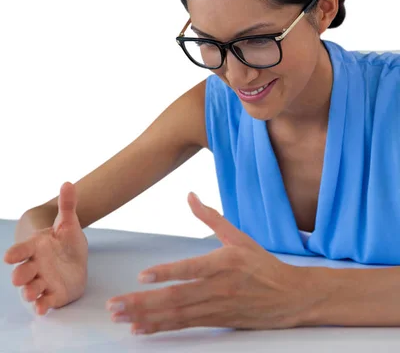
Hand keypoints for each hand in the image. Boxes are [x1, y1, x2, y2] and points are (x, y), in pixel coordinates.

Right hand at [4, 182, 87, 315]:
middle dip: (19, 275)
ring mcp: (43, 281)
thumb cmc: (65, 239)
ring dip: (30, 292)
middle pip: (22, 272)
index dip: (16, 253)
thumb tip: (68, 183)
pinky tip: (43, 308)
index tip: (9, 256)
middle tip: (19, 277)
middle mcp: (36, 266)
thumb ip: (67, 205)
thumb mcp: (68, 222)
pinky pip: (45, 302)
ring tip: (32, 294)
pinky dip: (43, 306)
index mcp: (36, 247)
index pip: (22, 249)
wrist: (73, 257)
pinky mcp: (53, 294)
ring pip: (31, 289)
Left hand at [106, 193, 309, 334]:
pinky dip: (162, 327)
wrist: (291, 297)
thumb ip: (211, 218)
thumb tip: (190, 196)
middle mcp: (219, 287)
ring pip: (177, 314)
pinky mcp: (216, 320)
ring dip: (146, 316)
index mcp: (224, 262)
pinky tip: (142, 328)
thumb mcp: (238, 236)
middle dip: (143, 302)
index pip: (191, 269)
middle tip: (116, 306)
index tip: (143, 276)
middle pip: (177, 297)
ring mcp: (217, 307)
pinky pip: (185, 325)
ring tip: (121, 317)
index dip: (167, 273)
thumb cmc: (262, 265)